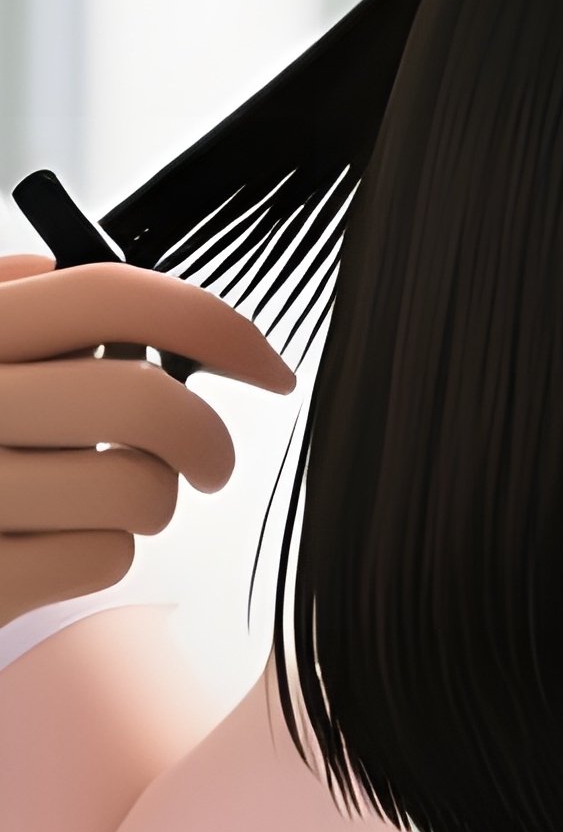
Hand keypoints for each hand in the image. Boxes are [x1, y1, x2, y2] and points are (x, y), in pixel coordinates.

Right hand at [0, 254, 295, 629]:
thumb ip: (7, 306)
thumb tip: (85, 275)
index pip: (110, 294)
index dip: (212, 321)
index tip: (268, 364)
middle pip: (145, 399)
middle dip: (207, 440)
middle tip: (209, 462)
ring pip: (140, 489)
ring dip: (146, 504)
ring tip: (94, 503)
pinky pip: (103, 557)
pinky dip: (100, 556)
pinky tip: (49, 548)